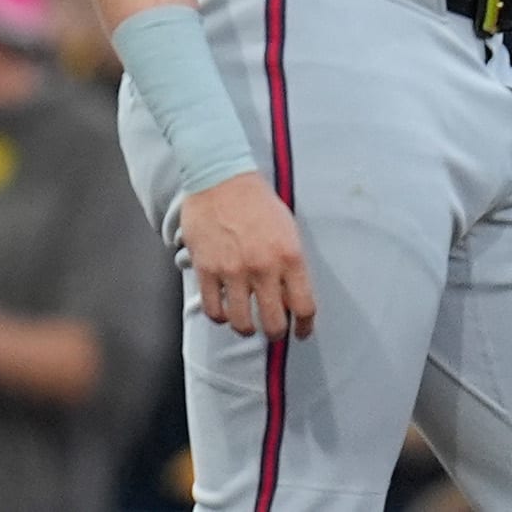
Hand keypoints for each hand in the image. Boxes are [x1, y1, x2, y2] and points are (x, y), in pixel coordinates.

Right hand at [181, 171, 314, 339]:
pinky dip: (219, 316)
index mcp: (290, 257)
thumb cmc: (256, 202)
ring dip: (246, 329)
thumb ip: (292, 265)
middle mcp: (263, 268)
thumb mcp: (288, 230)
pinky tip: (223, 310)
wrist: (219, 178)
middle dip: (275, 334)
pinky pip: (213, 309)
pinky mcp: (206, 268)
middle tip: (272, 331)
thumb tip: (291, 298)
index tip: (301, 332)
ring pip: (242, 323)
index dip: (305, 327)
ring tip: (245, 324)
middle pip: (274, 323)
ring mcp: (233, 270)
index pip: (304, 307)